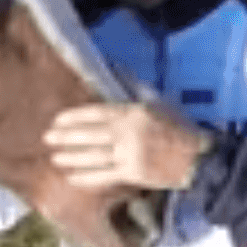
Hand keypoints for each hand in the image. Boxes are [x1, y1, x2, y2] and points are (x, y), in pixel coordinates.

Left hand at [44, 100, 211, 189]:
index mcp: (134, 112)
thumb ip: (134, 90)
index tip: (57, 120)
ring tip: (55, 158)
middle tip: (48, 138)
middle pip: (90, 134)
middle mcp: (130, 132)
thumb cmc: (178, 128)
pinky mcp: (134, 174)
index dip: (74, 117)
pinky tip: (71, 177)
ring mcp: (131, 154)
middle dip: (66, 137)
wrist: (198, 158)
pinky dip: (86, 177)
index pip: (96, 112)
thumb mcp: (158, 103)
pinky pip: (103, 176)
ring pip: (93, 156)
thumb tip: (114, 69)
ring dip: (71, 157)